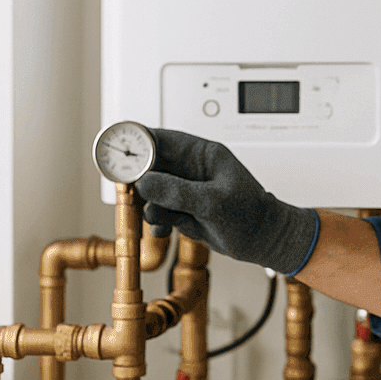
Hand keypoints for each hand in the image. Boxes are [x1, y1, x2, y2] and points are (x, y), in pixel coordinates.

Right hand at [135, 127, 319, 274]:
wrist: (264, 240)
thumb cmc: (251, 215)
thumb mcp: (213, 202)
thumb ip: (178, 192)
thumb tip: (144, 182)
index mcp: (201, 153)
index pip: (161, 139)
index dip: (137, 142)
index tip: (117, 152)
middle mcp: (189, 168)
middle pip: (148, 165)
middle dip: (137, 180)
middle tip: (131, 192)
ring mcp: (184, 189)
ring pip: (149, 191)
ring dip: (148, 206)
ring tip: (162, 218)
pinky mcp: (182, 209)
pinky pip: (157, 211)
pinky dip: (156, 221)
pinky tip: (165, 229)